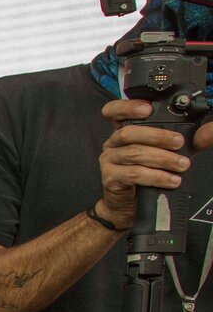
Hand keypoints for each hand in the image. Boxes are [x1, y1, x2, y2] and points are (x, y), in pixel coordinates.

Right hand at [95, 100, 212, 228]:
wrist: (128, 204)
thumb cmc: (146, 175)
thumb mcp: (165, 153)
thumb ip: (183, 140)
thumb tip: (208, 132)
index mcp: (123, 132)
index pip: (114, 111)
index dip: (127, 107)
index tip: (147, 109)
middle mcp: (112, 144)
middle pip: (128, 132)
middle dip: (158, 136)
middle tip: (179, 143)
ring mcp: (109, 161)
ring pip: (135, 153)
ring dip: (163, 159)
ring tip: (182, 165)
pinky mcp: (110, 178)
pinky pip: (134, 174)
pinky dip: (156, 176)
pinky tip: (171, 180)